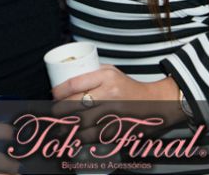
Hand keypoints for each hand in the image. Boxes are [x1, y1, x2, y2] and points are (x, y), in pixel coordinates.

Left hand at [50, 65, 184, 140]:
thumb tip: (66, 78)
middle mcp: (109, 94)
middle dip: (59, 110)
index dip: (59, 91)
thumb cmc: (129, 86)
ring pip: (81, 123)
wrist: (154, 103)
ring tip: (58, 126)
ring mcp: (113, 113)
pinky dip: (79, 138)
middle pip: (75, 104)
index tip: (53, 94)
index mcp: (106, 77)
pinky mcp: (117, 129)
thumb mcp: (111, 71)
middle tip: (53, 111)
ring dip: (65, 126)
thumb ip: (91, 73)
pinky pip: (92, 136)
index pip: (75, 84)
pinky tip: (72, 137)